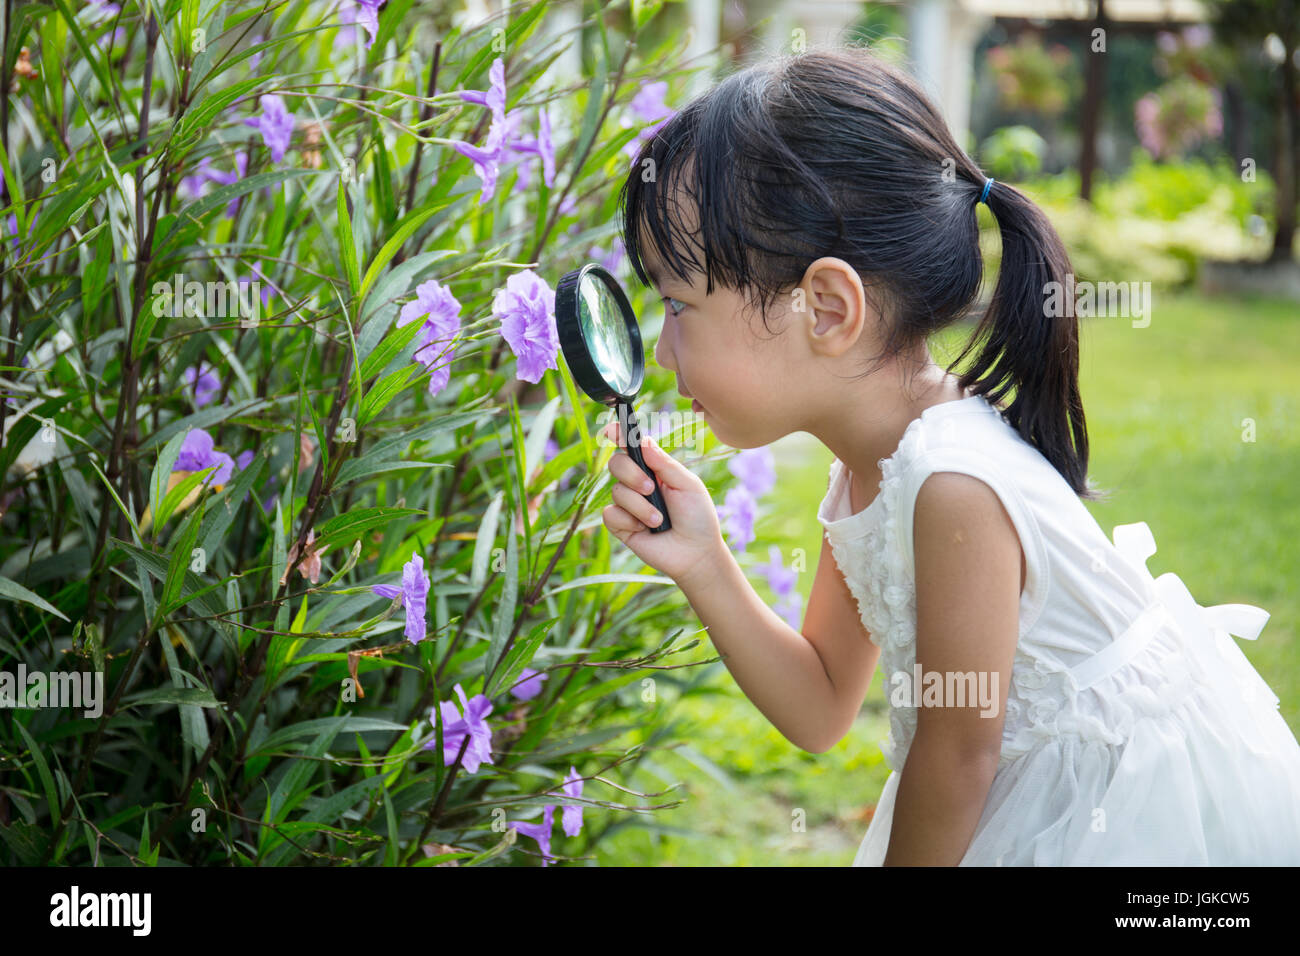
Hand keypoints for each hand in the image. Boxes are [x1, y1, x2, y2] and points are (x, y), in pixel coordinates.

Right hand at [600, 419, 726, 588]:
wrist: (696, 553)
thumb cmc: (697, 517)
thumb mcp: (687, 484)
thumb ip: (664, 463)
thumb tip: (643, 440)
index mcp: (654, 468)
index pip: (631, 446)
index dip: (618, 435)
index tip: (611, 429)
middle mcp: (637, 483)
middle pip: (616, 463)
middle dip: (632, 475)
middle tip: (650, 488)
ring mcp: (627, 504)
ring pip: (616, 491)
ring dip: (640, 506)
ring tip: (658, 520)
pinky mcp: (620, 525)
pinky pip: (610, 514)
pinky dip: (629, 521)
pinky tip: (644, 530)